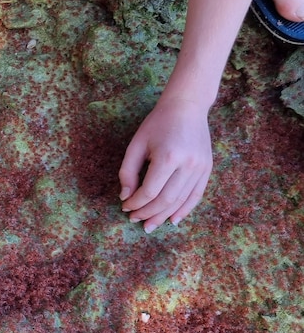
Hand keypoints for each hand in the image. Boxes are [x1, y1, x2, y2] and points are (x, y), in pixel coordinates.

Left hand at [118, 97, 213, 232]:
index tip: (125, 207)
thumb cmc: (157, 124)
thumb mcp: (136, 144)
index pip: (149, 191)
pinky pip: (196, 196)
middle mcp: (188, 165)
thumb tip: (125, 197)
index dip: (135, 203)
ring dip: (163, 215)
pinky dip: (184, 210)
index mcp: (168, 157)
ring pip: (181, 201)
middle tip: (134, 220)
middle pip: (166, 200)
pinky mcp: (207, 169)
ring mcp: (201, 168)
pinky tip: (172, 220)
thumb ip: (128, 171)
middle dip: (148, 213)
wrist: (187, 107)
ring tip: (149, 225)